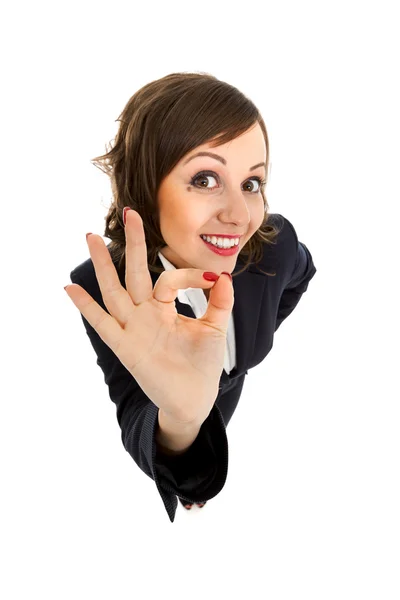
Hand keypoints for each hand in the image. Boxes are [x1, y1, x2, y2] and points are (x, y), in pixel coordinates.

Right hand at [65, 208, 233, 425]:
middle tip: (129, 213)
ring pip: (114, 291)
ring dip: (103, 265)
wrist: (194, 399)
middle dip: (133, 243)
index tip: (213, 281)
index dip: (190, 275)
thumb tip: (224, 276)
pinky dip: (86, 307)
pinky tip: (70, 288)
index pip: (169, 279)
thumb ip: (219, 303)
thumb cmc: (201, 365)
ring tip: (90, 237)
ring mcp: (132, 329)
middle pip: (134, 273)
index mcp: (163, 308)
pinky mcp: (126, 348)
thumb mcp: (214, 329)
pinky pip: (103, 324)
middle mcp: (144, 314)